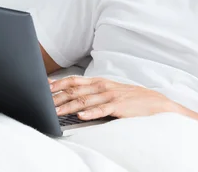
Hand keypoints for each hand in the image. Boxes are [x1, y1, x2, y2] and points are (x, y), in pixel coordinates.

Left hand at [50, 76, 176, 120]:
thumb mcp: (110, 91)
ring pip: (85, 101)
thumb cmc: (130, 98)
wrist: (155, 102)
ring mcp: (110, 96)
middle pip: (75, 91)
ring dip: (68, 106)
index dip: (58, 84)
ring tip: (55, 111)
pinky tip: (81, 116)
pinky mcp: (119, 107)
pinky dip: (91, 113)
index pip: (74, 81)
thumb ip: (92, 92)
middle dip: (57, 97)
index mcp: (99, 82)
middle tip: (42, 103)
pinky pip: (102, 110)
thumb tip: (72, 95)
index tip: (42, 88)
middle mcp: (102, 87)